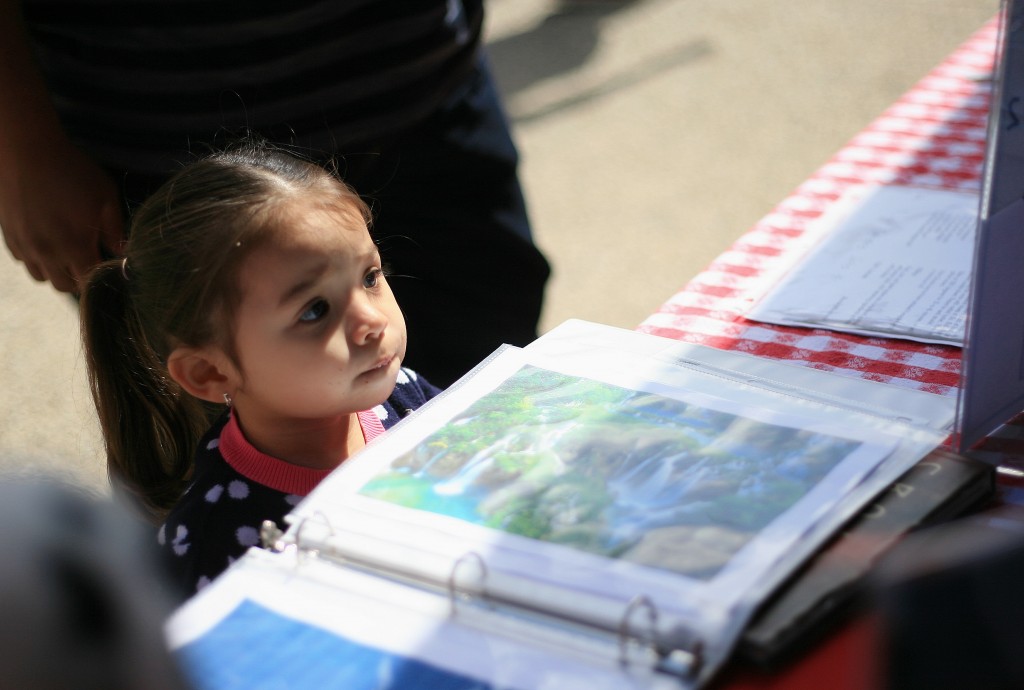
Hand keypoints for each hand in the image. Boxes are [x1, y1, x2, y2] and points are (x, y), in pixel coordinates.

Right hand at [0, 137, 123, 292]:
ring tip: (67, 253)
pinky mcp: (9, 236)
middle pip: (64, 286)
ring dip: (56, 271)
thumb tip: (121, 252)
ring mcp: (24, 246)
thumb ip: (114, 229)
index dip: (101, 278)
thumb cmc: (71, 170)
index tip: (107, 266)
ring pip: (41, 277)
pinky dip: (37, 259)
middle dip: (80, 279)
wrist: (25, 150)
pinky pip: (24, 261)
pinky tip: (46, 241)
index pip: (90, 281)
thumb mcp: (105, 196)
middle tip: (89, 261)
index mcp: (74, 246)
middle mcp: (46, 253)